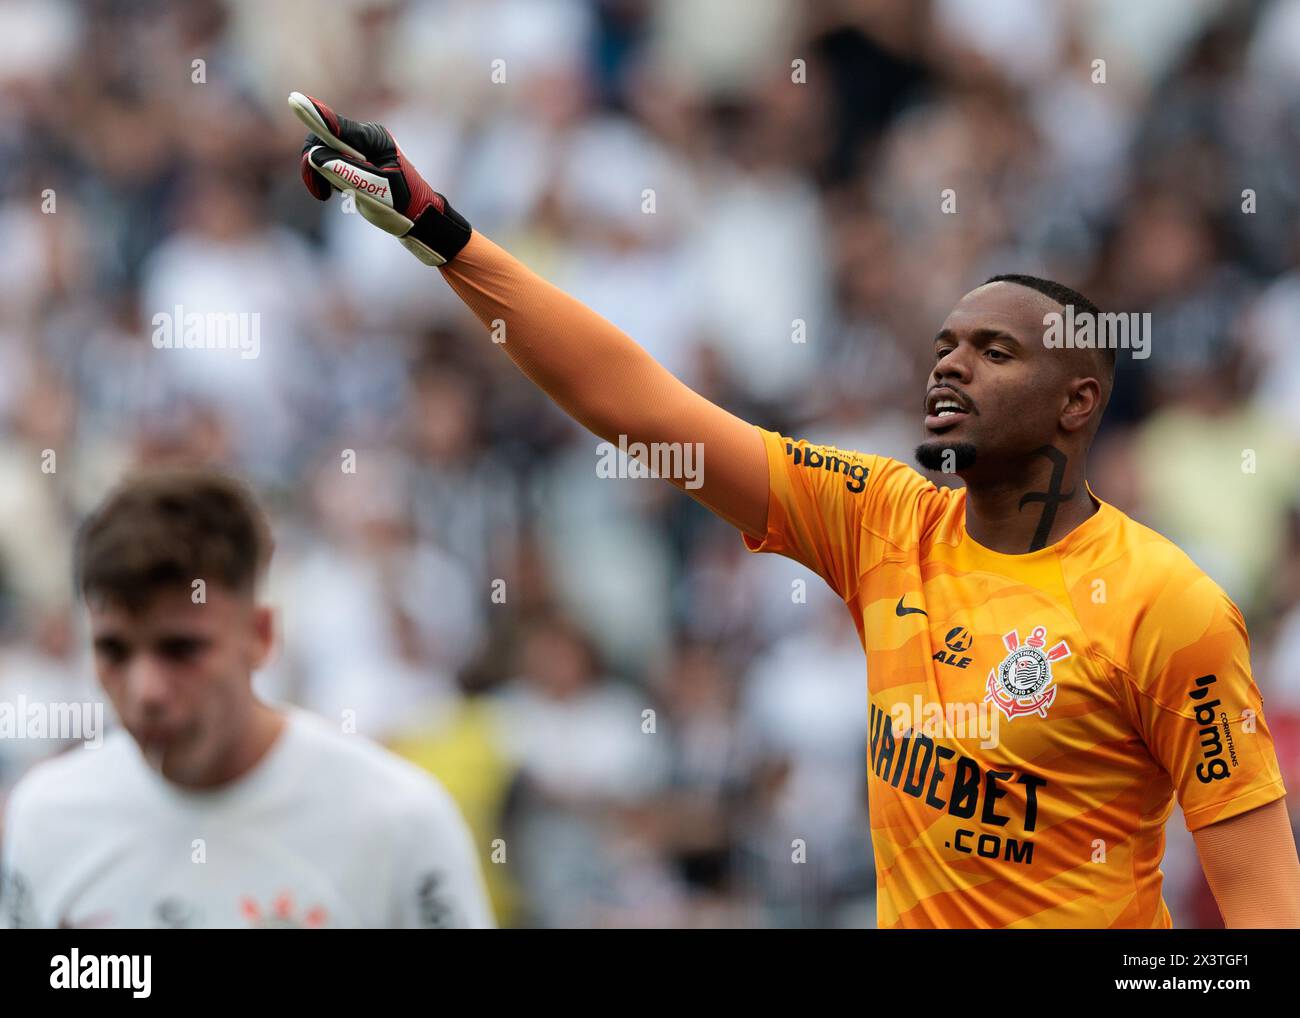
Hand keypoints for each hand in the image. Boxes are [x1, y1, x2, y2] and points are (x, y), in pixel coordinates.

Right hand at [290, 91, 471, 265]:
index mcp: (374, 139)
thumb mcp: (375, 191)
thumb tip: (315, 156)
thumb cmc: (402, 205)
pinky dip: (324, 177)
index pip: (337, 125)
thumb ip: (345, 172)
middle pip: (322, 138)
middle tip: (320, 193)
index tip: (293, 99)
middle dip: (313, 162)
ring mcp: (359, 147)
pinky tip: (335, 193)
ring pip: (321, 151)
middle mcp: (365, 137)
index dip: (313, 114)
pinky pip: (327, 161)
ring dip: (319, 173)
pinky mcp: (354, 159)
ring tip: (332, 195)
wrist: (417, 217)